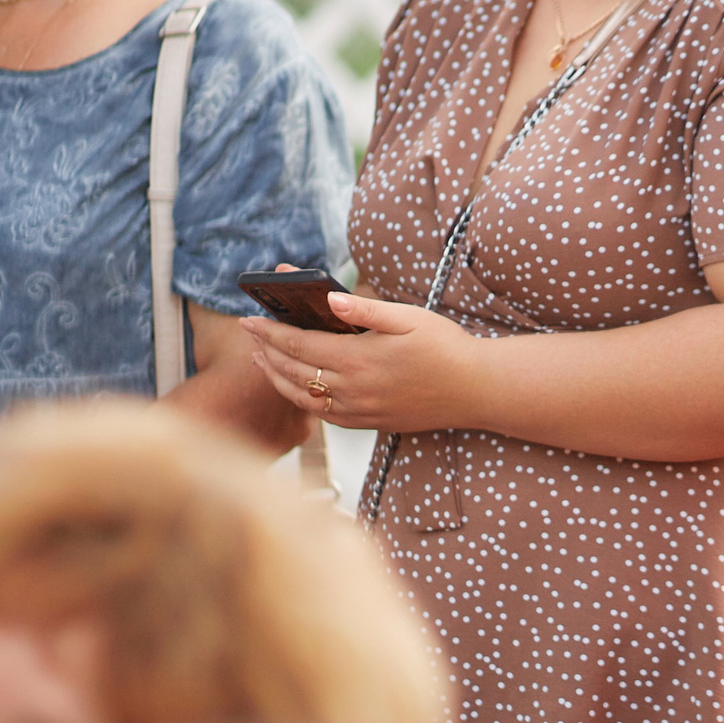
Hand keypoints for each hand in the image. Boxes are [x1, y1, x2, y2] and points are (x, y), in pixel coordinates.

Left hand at [242, 293, 480, 433]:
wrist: (475, 390)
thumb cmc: (446, 347)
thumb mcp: (410, 317)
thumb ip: (366, 309)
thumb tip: (328, 299)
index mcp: (360, 360)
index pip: (298, 345)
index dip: (270, 332)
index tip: (249, 318)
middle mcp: (353, 390)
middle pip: (293, 372)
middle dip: (266, 351)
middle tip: (249, 333)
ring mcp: (359, 411)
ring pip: (302, 398)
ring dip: (276, 377)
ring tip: (261, 359)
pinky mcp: (368, 423)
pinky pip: (322, 414)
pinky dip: (300, 398)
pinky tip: (295, 385)